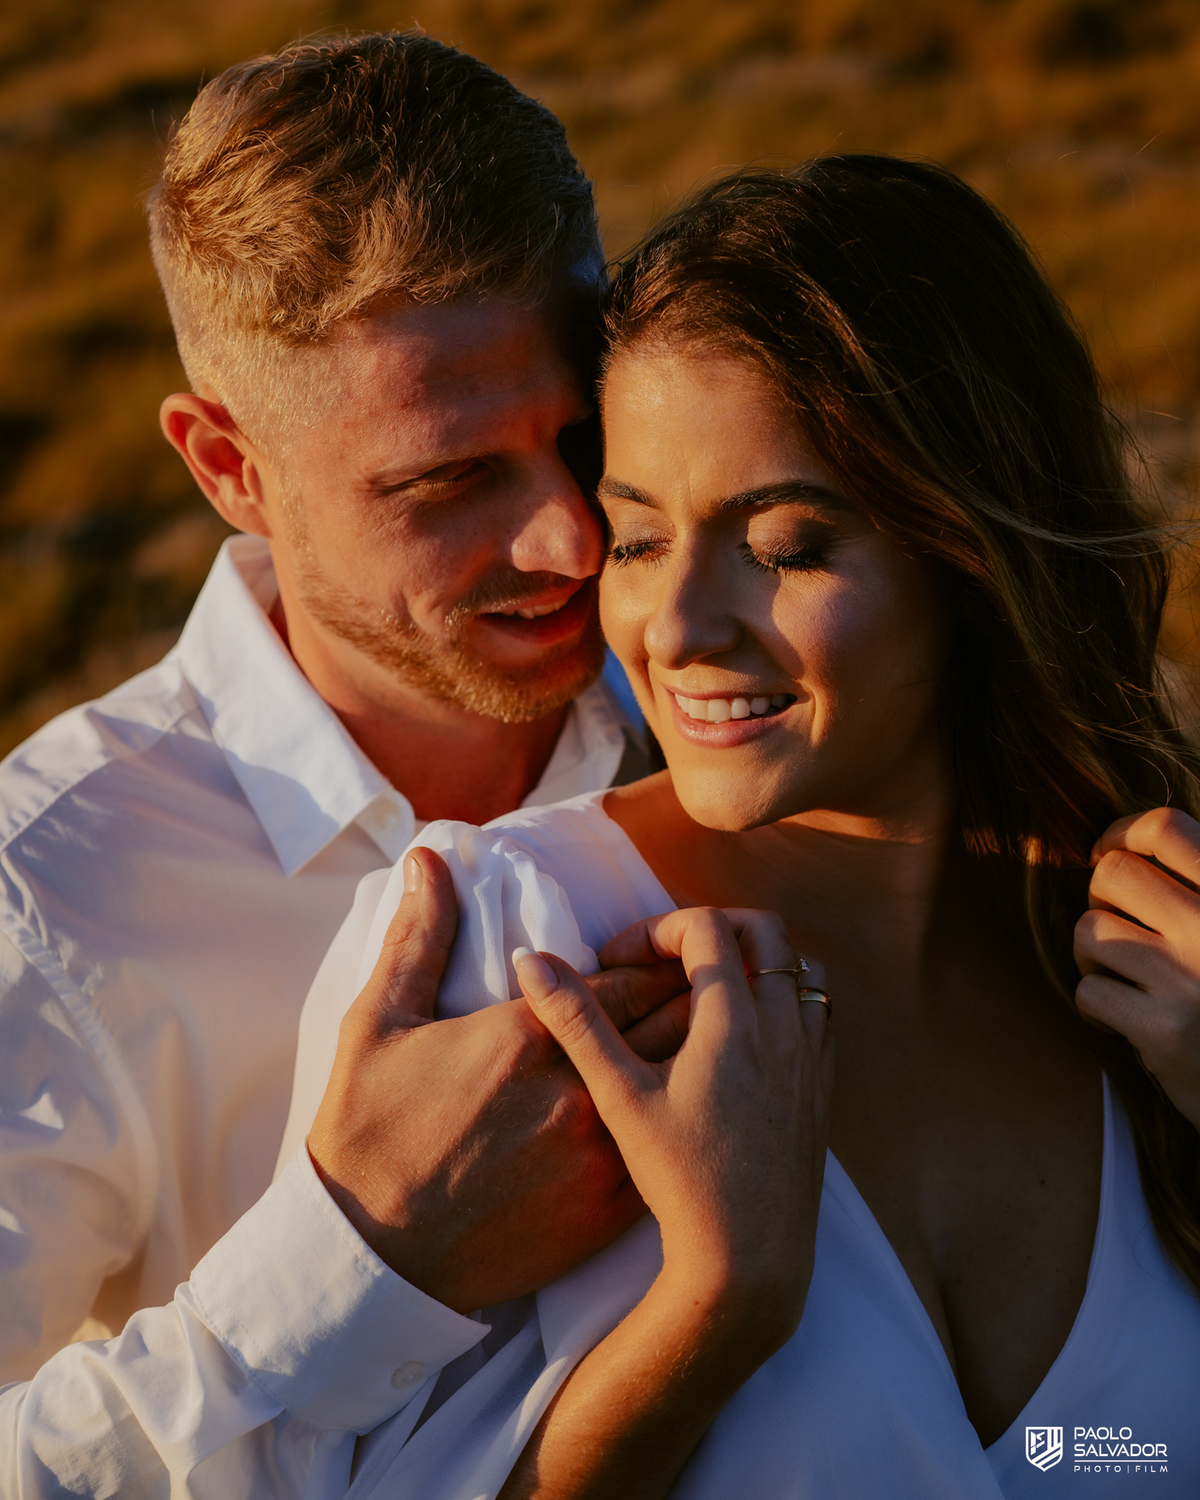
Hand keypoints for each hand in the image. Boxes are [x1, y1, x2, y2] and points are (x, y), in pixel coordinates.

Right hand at [308, 847, 689, 1312]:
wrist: (371, 1265)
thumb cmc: (367, 1138)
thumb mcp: (377, 1024)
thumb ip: (418, 936)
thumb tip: (429, 860)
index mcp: (530, 1038)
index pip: (626, 978)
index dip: (646, 958)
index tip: (643, 953)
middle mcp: (581, 1094)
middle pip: (672, 1022)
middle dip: (690, 990)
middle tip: (687, 979)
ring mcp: (604, 1158)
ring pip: (691, 1083)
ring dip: (707, 1045)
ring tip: (704, 1031)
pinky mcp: (613, 1212)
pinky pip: (683, 1144)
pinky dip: (697, 1114)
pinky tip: (696, 1102)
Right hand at [514, 906, 832, 1351]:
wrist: (749, 1257)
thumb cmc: (681, 1179)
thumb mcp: (619, 1096)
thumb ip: (577, 1021)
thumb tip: (531, 960)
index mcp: (733, 1017)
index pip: (707, 926)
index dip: (658, 928)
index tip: (620, 961)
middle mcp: (783, 1026)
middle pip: (766, 931)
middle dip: (714, 928)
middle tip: (666, 959)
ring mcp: (810, 1057)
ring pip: (800, 970)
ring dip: (756, 962)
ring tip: (705, 992)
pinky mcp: (821, 1090)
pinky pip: (817, 1015)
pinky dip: (784, 1002)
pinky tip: (744, 1040)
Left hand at [1074, 807, 1199, 1126]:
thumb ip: (1195, 891)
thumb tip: (1120, 847)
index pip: (1166, 828)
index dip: (1121, 834)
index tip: (1107, 854)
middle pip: (1114, 875)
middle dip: (1100, 899)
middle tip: (1118, 928)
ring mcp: (1190, 979)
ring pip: (1090, 931)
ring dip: (1093, 955)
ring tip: (1121, 977)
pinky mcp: (1165, 1031)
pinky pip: (1091, 990)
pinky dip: (1097, 1005)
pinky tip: (1125, 1020)